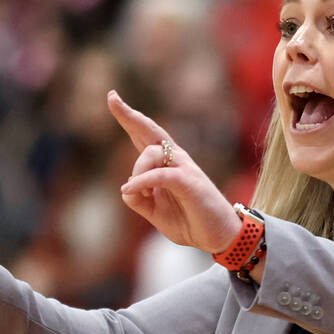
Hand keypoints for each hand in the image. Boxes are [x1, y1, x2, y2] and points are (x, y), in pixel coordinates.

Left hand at [107, 90, 240, 253]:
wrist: (220, 236)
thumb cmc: (190, 221)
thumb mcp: (156, 213)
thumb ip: (139, 200)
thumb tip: (125, 188)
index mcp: (166, 165)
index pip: (144, 137)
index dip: (128, 118)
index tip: (113, 98)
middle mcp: (175, 160)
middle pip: (150, 131)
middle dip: (129, 115)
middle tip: (112, 98)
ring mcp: (184, 169)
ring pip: (150, 154)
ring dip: (137, 172)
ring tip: (140, 196)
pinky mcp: (190, 183)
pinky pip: (160, 175)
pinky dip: (142, 181)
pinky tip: (131, 189)